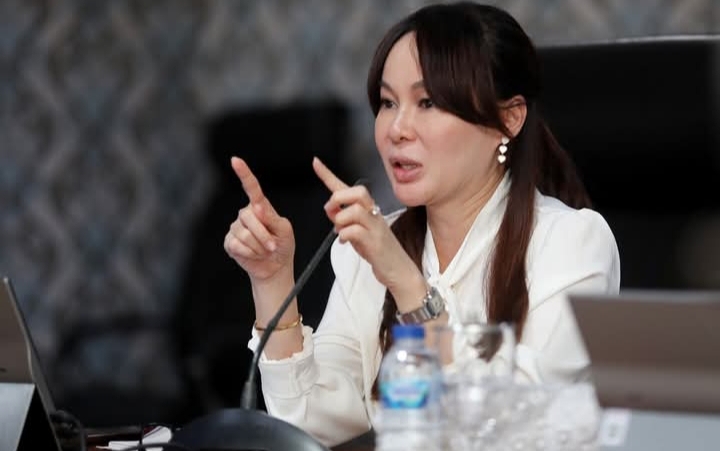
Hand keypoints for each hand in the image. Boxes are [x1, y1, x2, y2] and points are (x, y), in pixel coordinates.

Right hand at [224, 157, 294, 282]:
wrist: (275, 267)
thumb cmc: (282, 245)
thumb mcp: (284, 230)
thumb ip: (271, 218)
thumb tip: (256, 208)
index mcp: (260, 207)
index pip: (251, 188)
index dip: (244, 173)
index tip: (235, 160)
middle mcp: (245, 214)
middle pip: (250, 217)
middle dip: (264, 235)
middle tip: (272, 246)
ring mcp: (235, 227)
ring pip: (245, 234)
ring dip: (259, 247)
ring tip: (264, 250)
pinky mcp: (229, 242)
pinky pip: (238, 245)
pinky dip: (251, 253)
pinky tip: (255, 255)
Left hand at [312, 157, 424, 301]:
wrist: (399, 270)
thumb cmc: (379, 251)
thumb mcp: (358, 232)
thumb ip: (344, 219)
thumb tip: (331, 210)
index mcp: (368, 210)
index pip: (347, 187)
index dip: (329, 175)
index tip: (316, 163)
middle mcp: (374, 215)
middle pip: (358, 192)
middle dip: (339, 198)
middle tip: (332, 212)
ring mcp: (376, 228)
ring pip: (355, 211)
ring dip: (340, 220)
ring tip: (339, 231)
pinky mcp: (376, 243)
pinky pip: (355, 231)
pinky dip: (344, 235)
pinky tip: (345, 241)